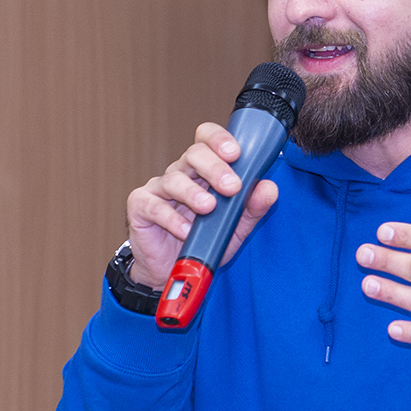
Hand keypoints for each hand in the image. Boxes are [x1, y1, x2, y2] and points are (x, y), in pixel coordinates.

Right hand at [124, 122, 279, 288]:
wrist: (172, 270)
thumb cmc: (202, 242)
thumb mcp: (234, 227)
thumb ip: (252, 208)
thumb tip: (269, 188)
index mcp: (202, 171)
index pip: (207, 139)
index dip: (219, 139)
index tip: (236, 153)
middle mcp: (180, 173)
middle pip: (193, 154)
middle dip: (214, 167)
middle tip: (231, 186)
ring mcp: (158, 188)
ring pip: (174, 179)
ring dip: (193, 193)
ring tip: (208, 208)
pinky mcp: (141, 206)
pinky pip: (154, 206)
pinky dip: (172, 218)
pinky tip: (186, 230)